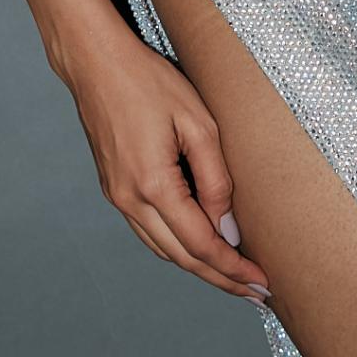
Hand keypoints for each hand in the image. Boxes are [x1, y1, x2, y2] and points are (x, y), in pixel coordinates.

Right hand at [59, 27, 273, 305]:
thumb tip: (227, 228)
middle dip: (221, 279)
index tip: (263, 284)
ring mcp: (117, 197)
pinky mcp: (114, 188)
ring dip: (199, 267)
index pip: (201, 245)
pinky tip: (199, 246)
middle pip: (182, 258)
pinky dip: (177, 247)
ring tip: (233, 277)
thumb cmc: (147, 81)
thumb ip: (216, 179)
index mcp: (153, 185)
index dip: (234, 269)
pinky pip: (149, 231)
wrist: (94, 62)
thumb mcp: (197, 122)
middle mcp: (129, 200)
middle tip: (256, 294)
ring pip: (163, 249)